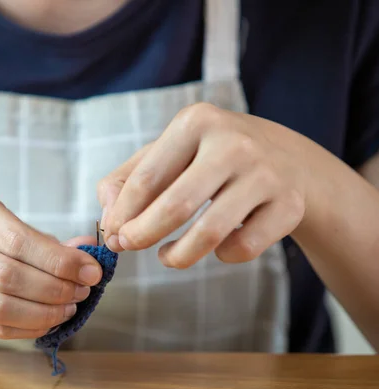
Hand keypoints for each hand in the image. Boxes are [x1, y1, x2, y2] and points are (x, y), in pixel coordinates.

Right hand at [0, 191, 101, 340]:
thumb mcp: (21, 229)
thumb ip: (53, 243)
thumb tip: (90, 251)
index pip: (16, 239)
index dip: (58, 260)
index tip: (90, 271)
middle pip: (6, 274)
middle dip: (54, 287)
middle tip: (80, 291)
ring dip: (43, 312)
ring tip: (68, 307)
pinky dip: (29, 327)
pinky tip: (49, 320)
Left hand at [98, 103, 308, 267]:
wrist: (286, 158)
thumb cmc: (210, 157)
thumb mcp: (168, 152)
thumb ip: (127, 180)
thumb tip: (108, 221)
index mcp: (196, 122)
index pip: (145, 178)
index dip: (121, 214)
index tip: (111, 234)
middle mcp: (234, 143)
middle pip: (175, 207)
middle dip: (141, 235)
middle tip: (127, 247)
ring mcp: (266, 174)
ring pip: (210, 234)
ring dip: (178, 256)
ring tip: (166, 256)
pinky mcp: (289, 205)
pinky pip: (242, 248)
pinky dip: (221, 256)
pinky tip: (214, 247)